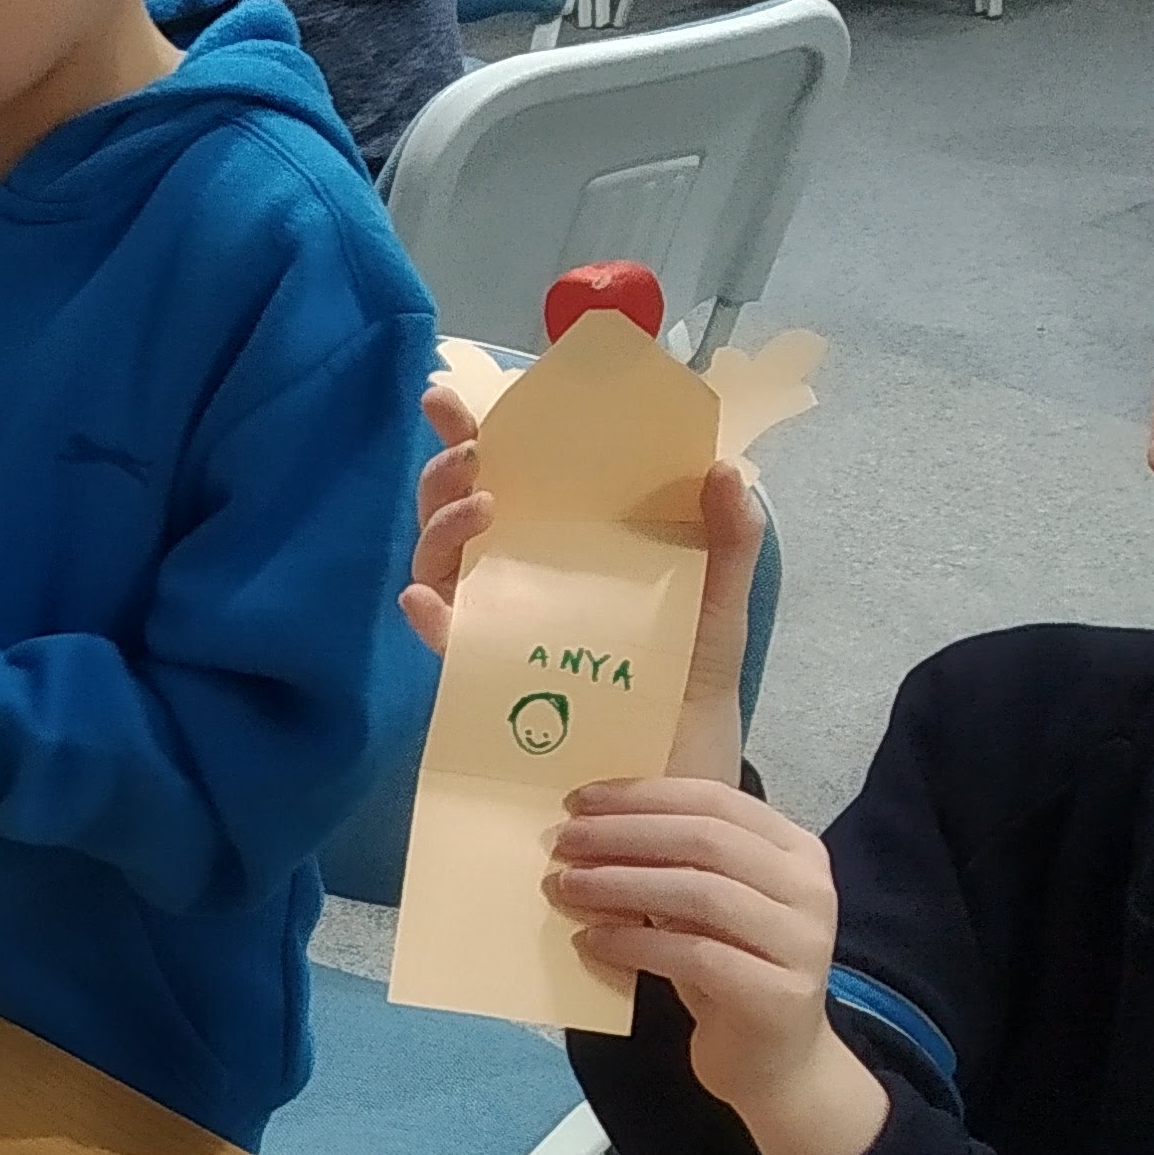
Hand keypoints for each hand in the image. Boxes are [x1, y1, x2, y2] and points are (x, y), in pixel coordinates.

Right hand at [400, 389, 763, 789]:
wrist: (684, 755)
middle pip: (454, 510)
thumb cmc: (692, 669)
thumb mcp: (717, 591)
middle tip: (474, 454)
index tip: (449, 398)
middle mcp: (517, 574)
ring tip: (481, 510)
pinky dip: (426, 616)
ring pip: (438, 563)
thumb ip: (728, 534)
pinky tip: (425, 600)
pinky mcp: (485, 675)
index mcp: (563, 538)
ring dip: (442, 527)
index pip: (509, 474)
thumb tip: (724, 465)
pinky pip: (444, 641)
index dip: (471, 432)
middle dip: (447, 472)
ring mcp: (495, 622)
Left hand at [547, 776, 887, 1154]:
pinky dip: (634, 943)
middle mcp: (810, 889)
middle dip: (624, 835)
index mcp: (795, 851)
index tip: (578, 801)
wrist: (774, 1064)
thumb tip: (585, 827)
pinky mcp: (778, 994)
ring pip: (701, 893)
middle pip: (707, 841)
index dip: (643, 796)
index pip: (715, 801)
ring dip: (621, 885)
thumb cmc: (730, 973)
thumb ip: (669, 865)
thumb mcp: (703, 907)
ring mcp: (802, 942)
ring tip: (565, 886)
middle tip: (562, 841)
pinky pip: (694, 956)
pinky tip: (590, 940)